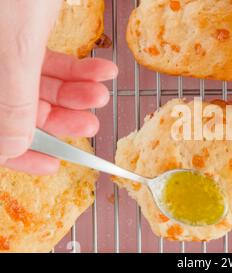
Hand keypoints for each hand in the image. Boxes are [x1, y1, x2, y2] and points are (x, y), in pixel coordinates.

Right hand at [0, 1, 117, 174]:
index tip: (53, 165)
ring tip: (103, 91)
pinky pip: (52, 62)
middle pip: (23, 110)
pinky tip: (105, 68)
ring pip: (41, 87)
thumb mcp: (12, 48)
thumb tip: (8, 148)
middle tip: (93, 122)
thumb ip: (10, 99)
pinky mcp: (25, 36)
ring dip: (78, 92)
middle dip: (62, 117)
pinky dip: (82, 67)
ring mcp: (7, 54)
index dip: (20, 153)